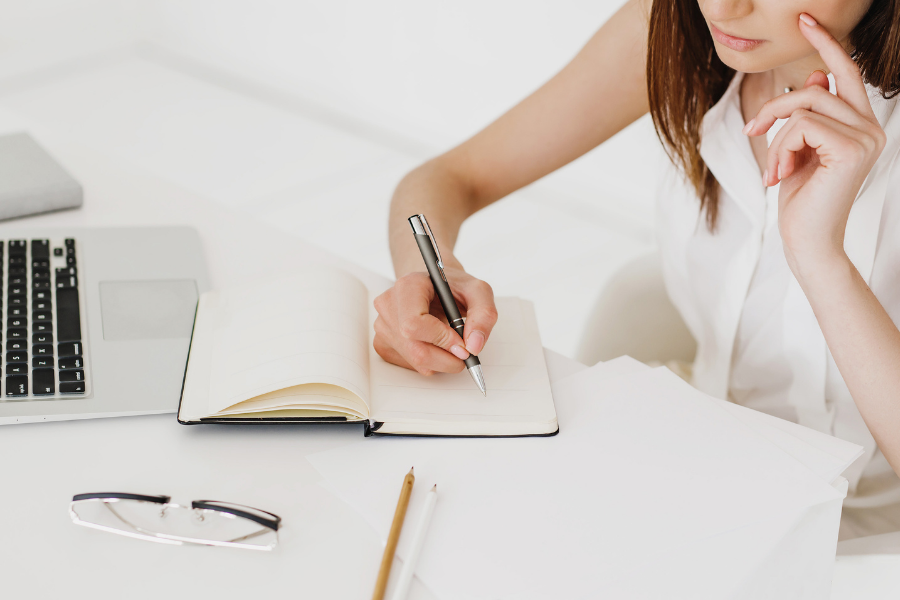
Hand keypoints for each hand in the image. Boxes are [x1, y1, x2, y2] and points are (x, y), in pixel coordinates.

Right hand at [373, 268, 497, 374]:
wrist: (435, 286)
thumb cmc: (454, 287)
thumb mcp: (478, 291)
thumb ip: (484, 315)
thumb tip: (474, 345)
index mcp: (408, 286)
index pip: (414, 324)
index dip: (442, 340)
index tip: (462, 344)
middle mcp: (388, 305)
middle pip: (415, 349)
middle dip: (447, 358)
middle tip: (465, 353)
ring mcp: (382, 325)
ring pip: (415, 361)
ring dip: (441, 361)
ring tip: (449, 341)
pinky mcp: (383, 342)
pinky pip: (410, 364)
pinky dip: (430, 362)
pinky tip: (435, 344)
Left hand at [743, 13, 885, 279]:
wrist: (806, 240)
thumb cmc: (801, 201)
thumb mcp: (799, 151)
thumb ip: (809, 117)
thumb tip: (815, 79)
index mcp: (861, 126)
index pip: (846, 73)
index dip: (827, 44)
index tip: (806, 20)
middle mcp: (871, 128)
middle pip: (819, 87)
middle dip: (776, 105)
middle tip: (751, 130)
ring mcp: (866, 137)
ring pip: (804, 107)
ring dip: (775, 137)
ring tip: (772, 170)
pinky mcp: (850, 149)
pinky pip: (801, 126)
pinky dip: (780, 149)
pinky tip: (779, 176)